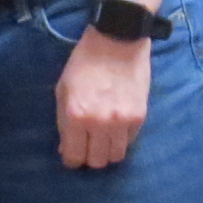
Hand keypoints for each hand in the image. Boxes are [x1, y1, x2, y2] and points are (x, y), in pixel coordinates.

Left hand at [58, 26, 150, 167]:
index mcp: (75, 116)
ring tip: (103, 140)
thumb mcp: (63, 90)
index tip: (72, 155)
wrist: (117, 40)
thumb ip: (63, 122)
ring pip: (115, 157)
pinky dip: (122, 139)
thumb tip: (66, 149)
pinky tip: (116, 127)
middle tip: (87, 146)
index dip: (71, 160)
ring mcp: (121, 121)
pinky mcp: (139, 116)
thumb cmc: (83, 63)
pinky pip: (130, 142)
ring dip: (107, 152)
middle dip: (89, 157)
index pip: (74, 156)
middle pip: (96, 161)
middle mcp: (98, 123)